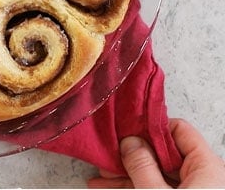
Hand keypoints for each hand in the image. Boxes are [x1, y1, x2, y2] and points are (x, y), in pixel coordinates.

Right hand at [88, 118, 224, 187]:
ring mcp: (195, 189)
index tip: (125, 130)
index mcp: (208, 166)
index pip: (179, 130)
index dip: (149, 128)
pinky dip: (137, 185)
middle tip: (108, 156)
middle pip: (166, 153)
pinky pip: (160, 187)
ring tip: (102, 175)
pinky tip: (111, 186)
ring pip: (159, 173)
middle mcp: (206, 176)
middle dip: (132, 155)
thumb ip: (142, 166)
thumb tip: (130, 142)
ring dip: (129, 173)